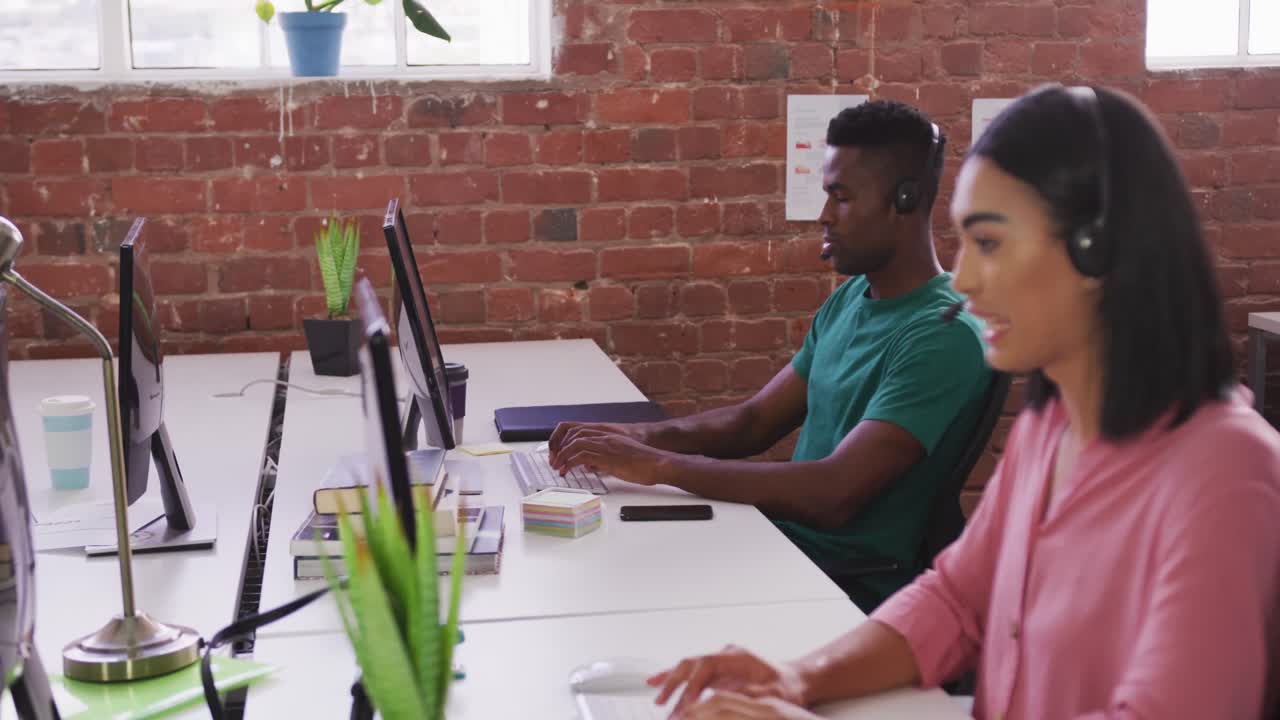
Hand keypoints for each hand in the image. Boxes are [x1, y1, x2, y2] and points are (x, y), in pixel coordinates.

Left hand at [548, 421, 650, 461]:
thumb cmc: (644, 464)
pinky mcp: (608, 457)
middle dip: (559, 447)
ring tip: (558, 467)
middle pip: (574, 434)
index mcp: (608, 435)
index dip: (565, 440)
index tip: (558, 452)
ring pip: (575, 444)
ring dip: (562, 456)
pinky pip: (581, 456)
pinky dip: (570, 463)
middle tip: (554, 460)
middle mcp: (606, 437)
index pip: (579, 430)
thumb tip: (590, 466)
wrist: (659, 464)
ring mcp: (606, 445)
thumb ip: (604, 459)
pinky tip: (567, 471)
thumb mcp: (620, 459)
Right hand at [648, 645, 806, 716]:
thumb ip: (747, 695)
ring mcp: (719, 662)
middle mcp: (724, 655)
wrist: (796, 681)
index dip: (693, 685)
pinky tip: (657, 683)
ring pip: (687, 669)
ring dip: (671, 684)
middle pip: (691, 664)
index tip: (687, 706)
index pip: (706, 666)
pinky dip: (674, 680)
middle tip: (664, 705)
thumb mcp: (770, 694)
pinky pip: (691, 675)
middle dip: (674, 684)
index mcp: (737, 655)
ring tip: (658, 701)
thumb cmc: (786, 687)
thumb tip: (722, 701)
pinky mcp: (717, 672)